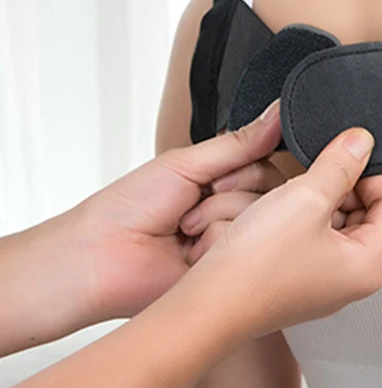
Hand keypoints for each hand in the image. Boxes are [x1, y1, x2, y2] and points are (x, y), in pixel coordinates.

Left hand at [68, 104, 290, 320]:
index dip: (246, 167)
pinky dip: (214, 246)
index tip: (217, 177)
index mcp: (222, 180)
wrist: (98, 259)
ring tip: (185, 231)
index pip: (267, 163)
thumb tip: (277, 114)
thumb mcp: (185, 163)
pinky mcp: (228, 273)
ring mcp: (231, 243)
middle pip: (271, 190)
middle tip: (194, 201)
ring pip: (260, 219)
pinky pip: (246, 249)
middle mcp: (231, 211)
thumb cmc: (126, 209)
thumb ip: (238, 143)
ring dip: (217, 219)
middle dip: (229, 192)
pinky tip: (190, 253)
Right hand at [181, 114, 381, 339]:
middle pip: (370, 212)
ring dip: (320, 197)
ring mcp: (324, 281)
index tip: (347, 155)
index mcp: (368, 265)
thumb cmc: (254, 267)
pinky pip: (313, 235)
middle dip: (345, 185)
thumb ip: (340, 164)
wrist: (205, 306)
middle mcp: (351, 279)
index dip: (373, 172)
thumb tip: (361, 142)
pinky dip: (300, 215)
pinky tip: (278, 208)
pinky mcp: (299, 278)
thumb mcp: (306, 196)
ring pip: (338, 221)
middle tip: (320, 169)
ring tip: (295, 188)